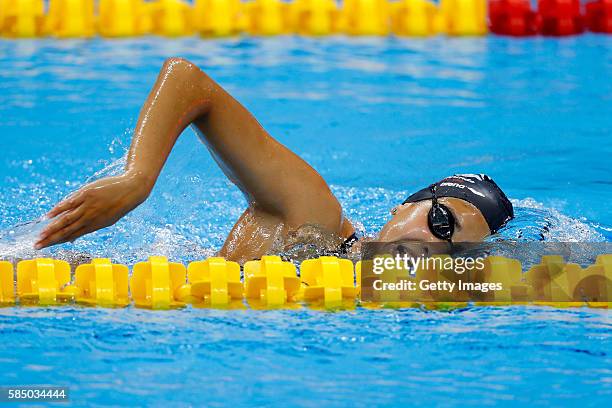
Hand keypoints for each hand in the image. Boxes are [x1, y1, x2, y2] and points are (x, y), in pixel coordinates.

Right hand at [35, 173, 150, 248]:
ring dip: (52, 228)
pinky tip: (48, 216)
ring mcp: (88, 206)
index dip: (57, 242)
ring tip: (40, 235)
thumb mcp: (106, 220)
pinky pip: (70, 204)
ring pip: (67, 219)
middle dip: (51, 239)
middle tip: (37, 246)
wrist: (132, 190)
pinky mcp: (87, 194)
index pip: (72, 236)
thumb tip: (72, 239)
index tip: (45, 247)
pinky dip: (58, 210)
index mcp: (95, 226)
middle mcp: (90, 218)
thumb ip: (89, 228)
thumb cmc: (118, 204)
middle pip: (67, 230)